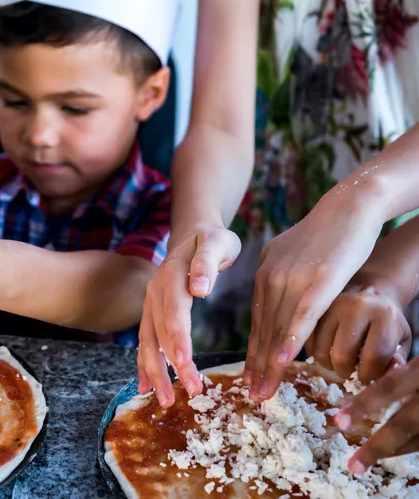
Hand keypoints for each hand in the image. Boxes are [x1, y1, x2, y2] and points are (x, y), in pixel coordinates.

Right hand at [137, 227, 240, 405]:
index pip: (173, 314)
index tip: (187, 366)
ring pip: (148, 342)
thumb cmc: (212, 240)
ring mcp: (150, 303)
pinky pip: (145, 341)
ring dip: (155, 372)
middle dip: (169, 367)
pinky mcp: (152, 312)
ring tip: (165, 399)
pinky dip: (144, 364)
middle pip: (158, 334)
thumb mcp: (218, 242)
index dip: (178, 341)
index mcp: (171, 278)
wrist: (193, 234)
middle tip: (187, 393)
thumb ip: (207, 262)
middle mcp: (154, 293)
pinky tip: (145, 386)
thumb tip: (199, 288)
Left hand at [245, 201, 383, 400]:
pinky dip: (292, 341)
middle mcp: (272, 278)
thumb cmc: (328, 232)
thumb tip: (274, 294)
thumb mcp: (294, 253)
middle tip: (252, 395)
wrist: (351, 205)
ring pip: (278, 329)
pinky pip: (302, 317)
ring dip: (271, 364)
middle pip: (263, 330)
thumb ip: (281, 274)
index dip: (253, 352)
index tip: (248, 378)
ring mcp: (293, 279)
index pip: (257, 321)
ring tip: (265, 391)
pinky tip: (285, 362)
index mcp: (266, 274)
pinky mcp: (319, 281)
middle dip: (257, 366)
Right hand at [306, 283, 410, 382]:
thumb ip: (395, 361)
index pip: (374, 355)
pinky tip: (327, 351)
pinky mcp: (314, 307)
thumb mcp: (401, 340)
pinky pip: (307, 341)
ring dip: (328, 364)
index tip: (367, 376)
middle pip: (343, 355)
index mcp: (384, 315)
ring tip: (338, 362)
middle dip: (345, 371)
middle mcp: (356, 307)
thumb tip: (382, 377)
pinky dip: (315, 353)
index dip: (369, 374)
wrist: (371, 291)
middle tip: (350, 371)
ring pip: (320, 350)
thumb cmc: (387, 322)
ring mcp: (331, 305)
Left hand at [335, 356, 418, 474]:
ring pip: (418, 441)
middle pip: (404, 425)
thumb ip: (400, 373)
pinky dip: (411, 448)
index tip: (339, 422)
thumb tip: (366, 385)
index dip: (363, 405)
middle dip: (377, 447)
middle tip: (354, 465)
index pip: (388, 388)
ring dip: (393, 452)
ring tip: (366, 462)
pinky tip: (395, 451)